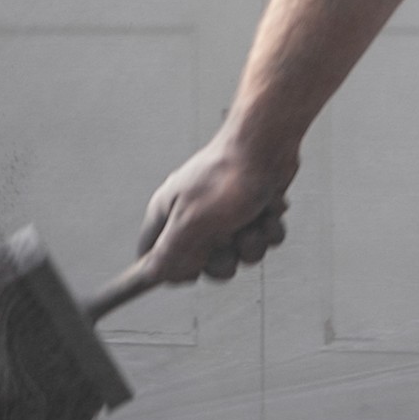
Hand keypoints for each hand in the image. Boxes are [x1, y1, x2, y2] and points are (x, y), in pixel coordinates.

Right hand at [135, 125, 295, 287]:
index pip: (154, 255)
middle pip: (204, 264)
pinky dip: (269, 227)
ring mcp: (225, 213)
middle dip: (224, 260)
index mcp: (168, 212)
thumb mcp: (191, 222)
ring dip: (251, 242)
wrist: (267, 145)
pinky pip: (261, 239)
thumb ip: (169, 252)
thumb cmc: (225, 179)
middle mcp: (193, 214)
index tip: (193, 272)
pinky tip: (269, 207)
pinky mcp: (253, 210)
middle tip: (229, 240)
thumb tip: (149, 274)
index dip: (172, 270)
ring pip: (238, 254)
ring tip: (254, 218)